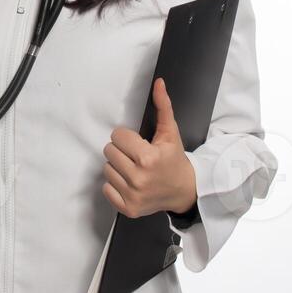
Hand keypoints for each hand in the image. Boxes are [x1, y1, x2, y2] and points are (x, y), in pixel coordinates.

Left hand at [101, 77, 196, 217]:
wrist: (185, 191)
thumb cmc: (175, 160)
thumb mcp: (170, 132)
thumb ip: (163, 106)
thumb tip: (158, 83)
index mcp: (147, 158)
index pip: (117, 136)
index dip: (128, 137)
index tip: (139, 143)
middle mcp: (139, 178)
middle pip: (109, 151)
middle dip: (121, 151)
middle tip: (136, 156)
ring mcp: (132, 195)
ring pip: (106, 169)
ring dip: (118, 167)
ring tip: (134, 169)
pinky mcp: (128, 208)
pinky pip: (106, 189)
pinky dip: (115, 185)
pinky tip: (130, 183)